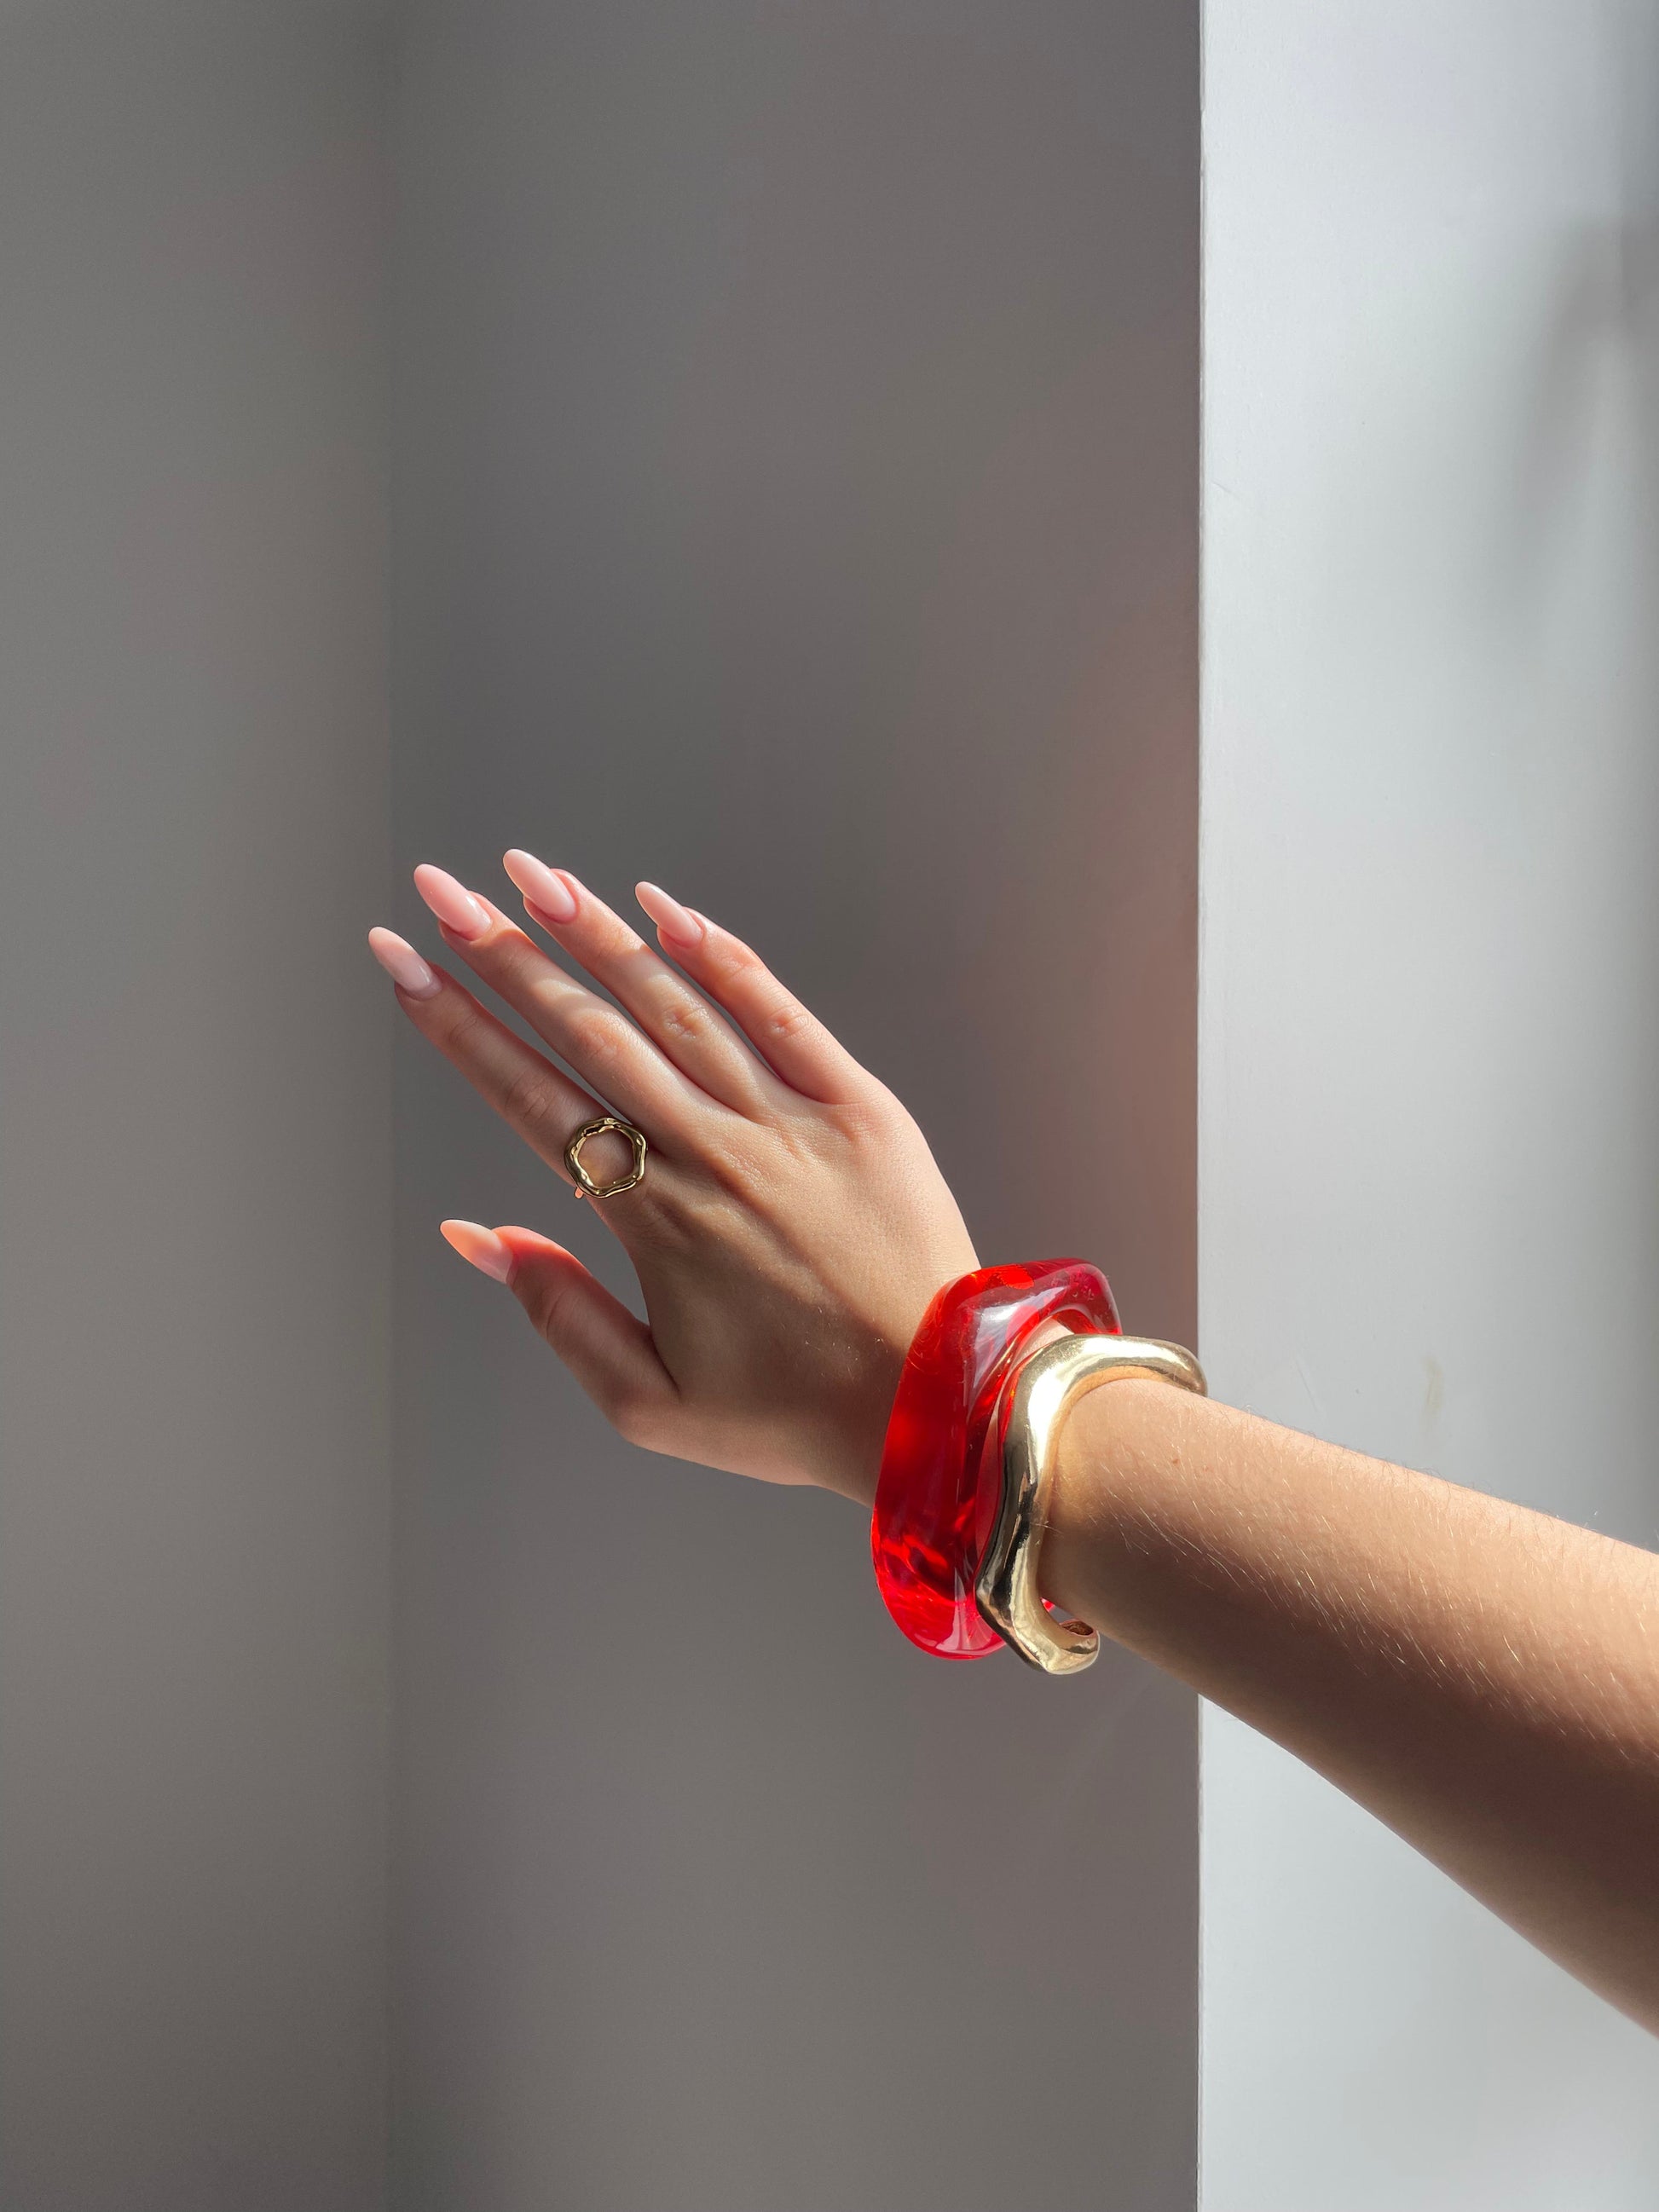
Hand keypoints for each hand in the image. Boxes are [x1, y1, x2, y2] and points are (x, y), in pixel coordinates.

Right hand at [368, 856, 977, 1504]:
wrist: (941, 1406)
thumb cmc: (793, 1416)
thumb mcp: (652, 1405)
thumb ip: (557, 1315)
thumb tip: (474, 1236)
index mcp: (655, 1222)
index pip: (532, 1100)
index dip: (459, 1028)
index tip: (403, 966)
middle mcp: (713, 1155)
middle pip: (589, 1033)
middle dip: (503, 954)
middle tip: (439, 889)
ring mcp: (789, 1121)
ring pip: (675, 1007)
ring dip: (596, 935)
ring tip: (529, 875)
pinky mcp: (859, 1104)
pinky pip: (779, 1012)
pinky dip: (719, 955)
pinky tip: (662, 906)